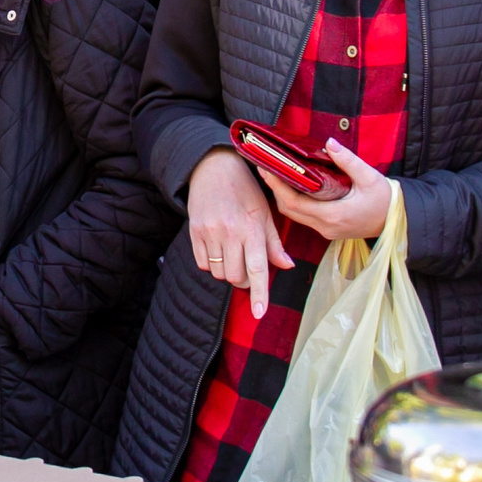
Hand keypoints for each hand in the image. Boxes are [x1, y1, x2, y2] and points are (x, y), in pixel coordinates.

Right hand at [185, 148, 292, 319]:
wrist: (213, 168)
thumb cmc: (246, 191)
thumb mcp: (265, 213)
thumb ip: (274, 243)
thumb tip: (286, 266)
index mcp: (252, 228)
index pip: (258, 268)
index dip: (259, 293)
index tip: (260, 313)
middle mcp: (230, 233)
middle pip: (236, 277)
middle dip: (244, 281)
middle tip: (248, 268)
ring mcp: (209, 233)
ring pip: (219, 273)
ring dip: (228, 272)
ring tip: (233, 255)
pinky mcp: (194, 232)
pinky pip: (203, 264)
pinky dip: (212, 264)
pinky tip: (219, 250)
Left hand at [258, 139, 396, 244]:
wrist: (396, 220)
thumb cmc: (384, 199)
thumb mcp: (369, 176)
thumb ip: (347, 160)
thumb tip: (329, 143)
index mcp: (333, 215)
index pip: (294, 202)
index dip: (277, 186)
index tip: (266, 168)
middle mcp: (325, 226)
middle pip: (289, 210)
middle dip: (275, 189)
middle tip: (264, 166)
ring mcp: (325, 230)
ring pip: (294, 215)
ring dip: (283, 196)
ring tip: (274, 173)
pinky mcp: (327, 229)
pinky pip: (303, 217)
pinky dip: (294, 202)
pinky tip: (292, 185)